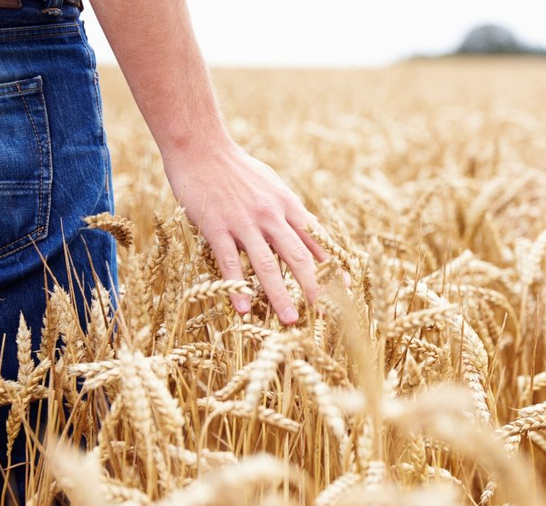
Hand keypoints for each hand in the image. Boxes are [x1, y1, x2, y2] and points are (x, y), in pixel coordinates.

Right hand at [162, 135, 327, 323]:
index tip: (344, 287)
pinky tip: (243, 308)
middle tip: (323, 314)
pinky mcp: (216, 226)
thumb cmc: (238, 168)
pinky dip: (238, 287)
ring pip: (267, 265)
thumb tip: (313, 231)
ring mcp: (244, 222)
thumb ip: (292, 211)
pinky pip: (230, 262)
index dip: (332, 265)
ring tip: (290, 320)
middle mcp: (271, 215)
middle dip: (313, 287)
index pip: (316, 240)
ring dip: (280, 295)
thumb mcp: (274, 185)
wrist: (200, 146)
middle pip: (298, 257)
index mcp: (287, 205)